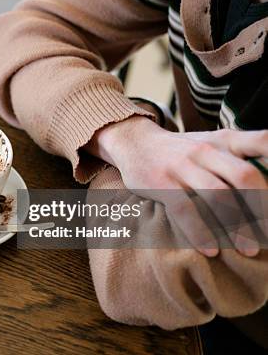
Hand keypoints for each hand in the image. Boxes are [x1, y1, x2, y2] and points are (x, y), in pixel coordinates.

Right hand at [86, 116, 267, 256]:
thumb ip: (242, 157)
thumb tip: (266, 187)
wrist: (135, 142)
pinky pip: (185, 210)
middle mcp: (207, 149)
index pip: (263, 142)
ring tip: (248, 250)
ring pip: (218, 195)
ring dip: (237, 226)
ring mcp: (183, 165)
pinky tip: (210, 250)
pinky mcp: (162, 182)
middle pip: (245, 177)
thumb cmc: (182, 150)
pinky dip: (200, 233)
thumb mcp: (214, 143)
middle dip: (262, 210)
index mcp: (226, 140)